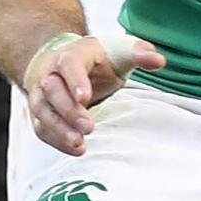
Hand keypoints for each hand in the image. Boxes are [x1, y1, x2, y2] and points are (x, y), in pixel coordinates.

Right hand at [21, 30, 160, 156]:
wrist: (66, 65)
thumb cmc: (98, 60)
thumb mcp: (119, 51)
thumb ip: (139, 52)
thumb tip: (159, 61)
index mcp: (71, 54)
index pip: (69, 64)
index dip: (75, 80)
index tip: (85, 97)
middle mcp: (50, 73)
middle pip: (52, 90)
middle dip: (69, 110)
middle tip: (90, 127)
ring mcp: (42, 94)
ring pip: (42, 111)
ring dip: (58, 129)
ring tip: (79, 145)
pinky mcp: (41, 113)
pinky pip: (41, 127)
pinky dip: (55, 140)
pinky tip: (75, 150)